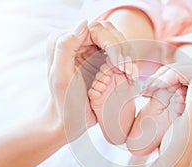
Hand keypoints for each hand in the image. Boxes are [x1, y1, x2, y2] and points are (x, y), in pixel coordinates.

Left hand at [46, 20, 134, 142]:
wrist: (69, 119)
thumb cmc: (64, 103)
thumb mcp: (60, 76)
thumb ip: (65, 46)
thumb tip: (85, 23)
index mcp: (64, 41)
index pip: (96, 30)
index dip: (112, 45)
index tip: (121, 66)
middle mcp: (76, 41)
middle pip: (108, 32)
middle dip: (122, 50)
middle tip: (129, 72)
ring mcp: (88, 49)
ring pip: (116, 40)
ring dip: (127, 56)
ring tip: (131, 75)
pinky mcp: (98, 58)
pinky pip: (118, 52)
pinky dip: (127, 62)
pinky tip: (130, 76)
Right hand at [139, 67, 191, 166]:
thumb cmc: (180, 153)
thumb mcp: (189, 128)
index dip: (178, 73)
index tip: (156, 83)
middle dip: (170, 75)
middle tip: (149, 88)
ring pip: (187, 74)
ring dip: (166, 79)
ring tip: (148, 90)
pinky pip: (183, 82)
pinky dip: (167, 84)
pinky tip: (154, 91)